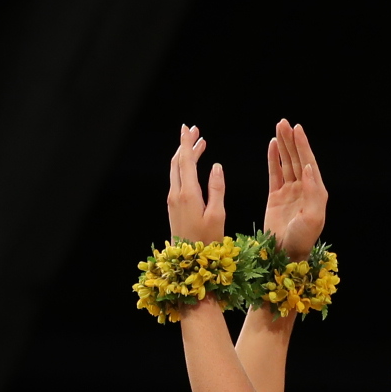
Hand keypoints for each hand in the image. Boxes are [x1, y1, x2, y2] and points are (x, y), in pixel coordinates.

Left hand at [167, 123, 226, 242]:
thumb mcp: (217, 215)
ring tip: (198, 145)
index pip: (186, 161)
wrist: (188, 264)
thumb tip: (216, 166)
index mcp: (187, 194)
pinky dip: (184, 168)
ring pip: (176, 171)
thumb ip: (217, 189)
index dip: (187, 142)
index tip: (189, 127)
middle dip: (186, 145)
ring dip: (185, 156)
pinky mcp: (174, 207)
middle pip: (178, 162)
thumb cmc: (207, 242)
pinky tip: (192, 167)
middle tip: (195, 130)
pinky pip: (177, 180)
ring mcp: (173, 201)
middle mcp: (176, 194)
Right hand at [261, 119, 326, 256]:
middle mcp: (304, 189)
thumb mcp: (312, 218)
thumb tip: (307, 167)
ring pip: (286, 163)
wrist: (285, 254)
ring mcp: (290, 192)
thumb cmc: (302, 239)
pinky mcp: (276, 197)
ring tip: (278, 128)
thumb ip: (313, 192)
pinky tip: (273, 145)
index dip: (303, 145)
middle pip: (297, 159)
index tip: (297, 129)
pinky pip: (275, 174)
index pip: (308, 163)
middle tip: (284, 122)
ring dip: (283, 145)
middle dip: (292, 140)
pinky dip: (273, 159)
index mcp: (316, 193)